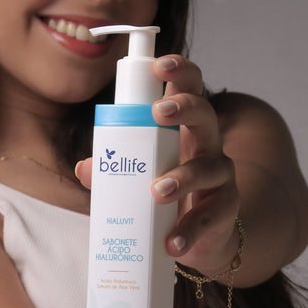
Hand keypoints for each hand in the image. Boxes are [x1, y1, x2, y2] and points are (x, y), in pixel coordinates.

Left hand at [76, 56, 239, 275]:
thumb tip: (83, 167)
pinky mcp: (225, 210)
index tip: (160, 65)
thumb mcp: (135, 178)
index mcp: (183, 129)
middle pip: (205, 114)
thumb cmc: (164, 195)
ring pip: (208, 167)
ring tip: (156, 192)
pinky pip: (210, 218)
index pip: (188, 88)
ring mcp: (220, 178)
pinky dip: (188, 231)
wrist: (198, 238)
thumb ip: (112, 170)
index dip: (179, 71)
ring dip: (182, 178)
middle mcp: (207, 146)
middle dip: (184, 108)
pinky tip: (171, 242)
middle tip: (159, 113)